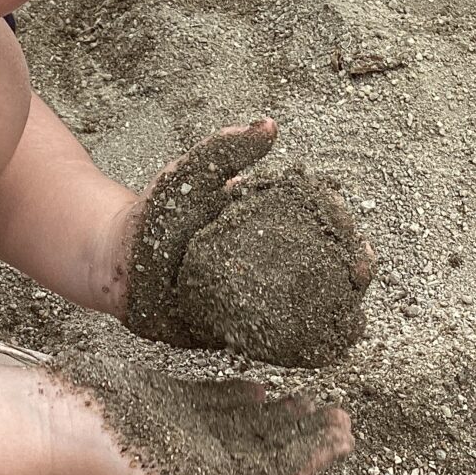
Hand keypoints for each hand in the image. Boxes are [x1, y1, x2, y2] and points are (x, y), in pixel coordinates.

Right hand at [35, 357, 352, 474]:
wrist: (51, 420)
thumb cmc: (104, 465)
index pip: (271, 474)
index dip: (310, 457)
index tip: (345, 437)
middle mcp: (196, 458)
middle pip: (263, 448)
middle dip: (304, 435)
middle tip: (342, 414)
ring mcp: (180, 428)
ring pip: (242, 423)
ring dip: (278, 415)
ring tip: (311, 402)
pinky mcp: (163, 399)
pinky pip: (209, 398)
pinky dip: (236, 394)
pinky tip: (260, 387)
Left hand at [119, 120, 375, 362]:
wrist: (115, 263)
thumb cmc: (155, 214)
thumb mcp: (190, 174)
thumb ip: (226, 151)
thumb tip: (269, 125)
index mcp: (266, 226)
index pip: (317, 224)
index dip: (340, 227)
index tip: (351, 227)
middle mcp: (269, 265)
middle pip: (325, 270)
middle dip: (350, 272)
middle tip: (360, 270)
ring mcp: (258, 302)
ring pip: (310, 311)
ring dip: (339, 314)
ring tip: (352, 316)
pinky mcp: (241, 334)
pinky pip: (280, 346)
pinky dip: (306, 349)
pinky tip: (327, 348)